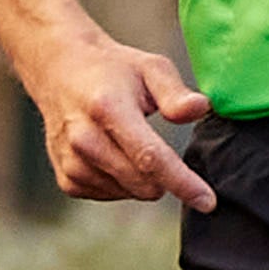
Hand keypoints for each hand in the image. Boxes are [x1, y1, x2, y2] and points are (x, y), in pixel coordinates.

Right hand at [33, 34, 213, 209]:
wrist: (60, 73)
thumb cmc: (114, 70)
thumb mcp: (151, 68)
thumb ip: (176, 93)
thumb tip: (200, 108)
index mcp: (108, 110)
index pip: (150, 157)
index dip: (182, 182)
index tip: (208, 201)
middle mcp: (84, 140)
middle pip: (143, 183)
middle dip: (167, 177)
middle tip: (163, 145)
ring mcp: (72, 162)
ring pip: (130, 192)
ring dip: (143, 177)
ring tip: (130, 140)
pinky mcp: (67, 179)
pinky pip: (112, 195)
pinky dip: (123, 181)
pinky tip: (115, 153)